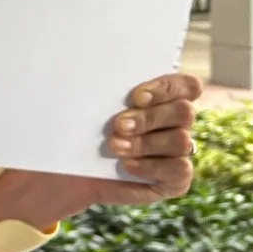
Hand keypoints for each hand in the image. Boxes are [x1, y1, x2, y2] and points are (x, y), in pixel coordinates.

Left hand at [16, 72, 201, 215]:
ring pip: (180, 141)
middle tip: (118, 125)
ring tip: (115, 147)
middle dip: (149, 117)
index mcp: (161, 100)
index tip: (136, 97)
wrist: (66, 174)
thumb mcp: (83, 108)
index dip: (166, 88)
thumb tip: (90, 71)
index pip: (186, 86)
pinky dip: (150, 167)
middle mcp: (175, 124)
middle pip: (183, 112)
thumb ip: (100, 90)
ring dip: (145, 143)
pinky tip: (126, 166)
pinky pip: (178, 170)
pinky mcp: (174, 180)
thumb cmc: (76, 133)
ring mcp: (177, 153)